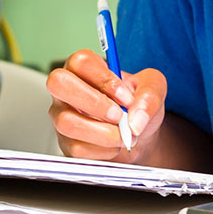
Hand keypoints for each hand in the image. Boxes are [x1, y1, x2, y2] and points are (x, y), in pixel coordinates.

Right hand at [47, 48, 166, 163]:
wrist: (137, 135)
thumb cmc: (137, 106)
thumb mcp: (153, 89)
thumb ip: (149, 95)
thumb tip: (136, 119)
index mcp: (84, 69)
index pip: (81, 62)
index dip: (104, 80)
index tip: (126, 97)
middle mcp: (67, 90)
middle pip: (58, 83)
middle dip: (93, 102)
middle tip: (118, 116)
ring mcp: (61, 116)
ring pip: (67, 121)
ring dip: (103, 133)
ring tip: (123, 135)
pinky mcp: (65, 143)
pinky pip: (77, 148)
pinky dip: (103, 151)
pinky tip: (114, 145)